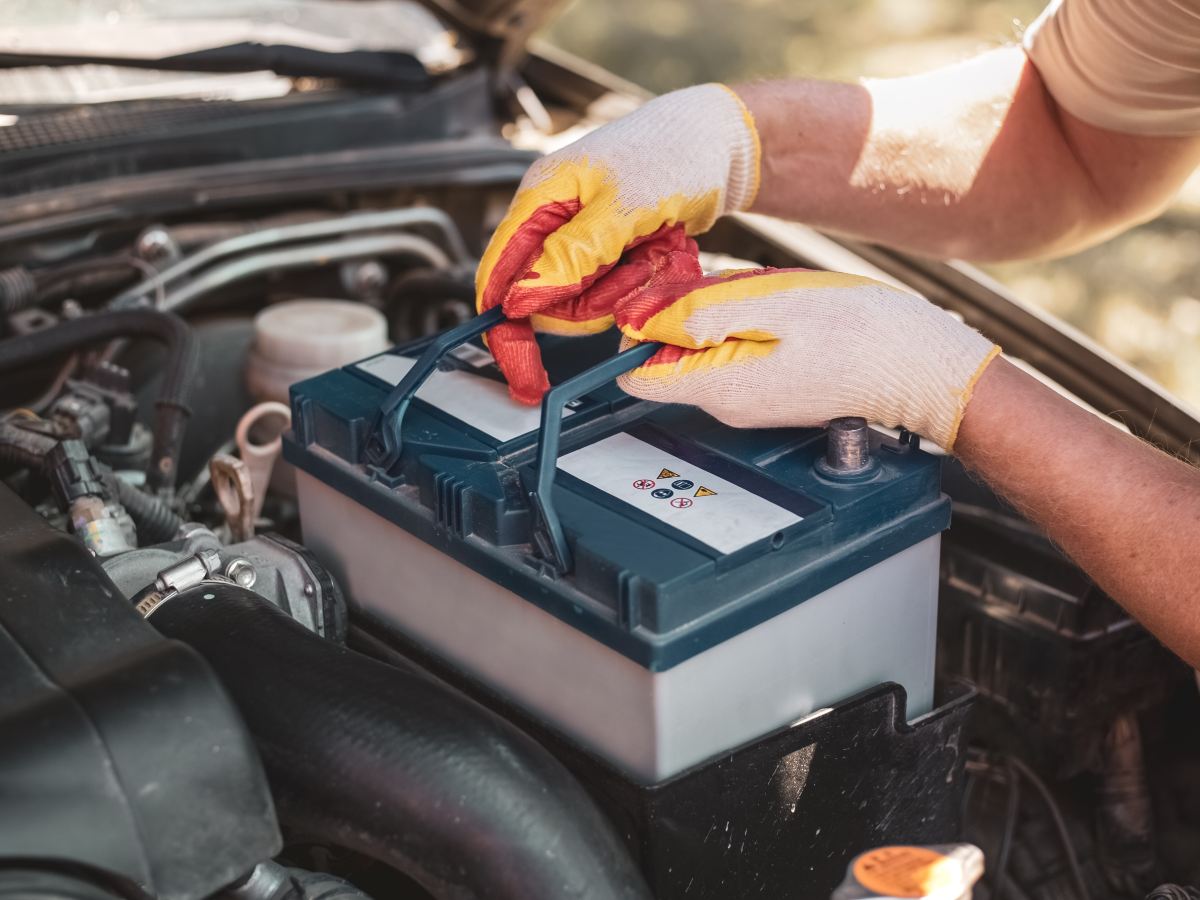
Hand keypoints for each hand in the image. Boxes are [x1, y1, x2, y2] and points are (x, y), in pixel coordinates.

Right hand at [476, 83, 760, 403]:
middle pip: (546, 301)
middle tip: (636, 268)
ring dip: (625, 290)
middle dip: (593, 301)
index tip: (527, 376)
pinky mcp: (608, 254)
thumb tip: (521, 298)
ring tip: (655, 250)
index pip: (498, 278)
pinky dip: (642, 282)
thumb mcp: (623, 205)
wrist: (719, 142)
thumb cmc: (673, 151)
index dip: (506, 333)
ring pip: (584, 303)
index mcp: (538, 200)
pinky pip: (614, 294)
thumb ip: (572, 253)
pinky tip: (662, 251)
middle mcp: (552, 223)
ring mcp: (581, 241)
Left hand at [614, 268, 1000, 449]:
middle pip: (671, 353)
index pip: (637, 373)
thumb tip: (642, 320)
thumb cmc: (863, 334)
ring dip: (723, 313)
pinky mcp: (771, 389)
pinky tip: (785, 310)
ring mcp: (750, 401)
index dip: (637, 329)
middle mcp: (727, 404)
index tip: (662, 294)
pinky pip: (738, 349)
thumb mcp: (774, 305)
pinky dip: (749, 322)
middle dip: (687, 312)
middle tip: (735, 286)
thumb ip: (701, 314)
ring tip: (771, 297)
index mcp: (720, 387)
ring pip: (706, 347)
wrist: (923, 368)